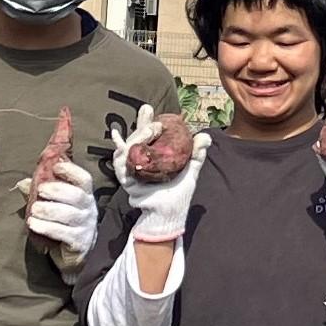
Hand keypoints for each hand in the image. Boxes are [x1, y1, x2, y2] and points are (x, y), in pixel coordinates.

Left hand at [19, 158, 99, 275]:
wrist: (74, 254)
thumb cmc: (64, 223)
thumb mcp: (54, 204)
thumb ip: (40, 192)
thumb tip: (23, 183)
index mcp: (84, 195)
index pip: (84, 179)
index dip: (71, 170)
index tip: (55, 166)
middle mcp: (89, 209)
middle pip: (76, 195)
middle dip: (56, 190)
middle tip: (40, 190)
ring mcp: (86, 226)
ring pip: (69, 214)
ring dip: (49, 210)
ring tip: (34, 210)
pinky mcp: (79, 243)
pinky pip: (63, 233)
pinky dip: (47, 227)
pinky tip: (34, 224)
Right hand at [117, 112, 210, 243]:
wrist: (170, 215)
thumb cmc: (178, 195)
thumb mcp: (190, 172)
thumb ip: (196, 155)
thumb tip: (205, 135)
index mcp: (153, 158)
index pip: (148, 136)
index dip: (146, 122)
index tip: (150, 109)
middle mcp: (140, 162)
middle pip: (136, 139)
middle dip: (139, 123)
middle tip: (148, 112)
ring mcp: (132, 171)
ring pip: (128, 149)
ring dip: (136, 136)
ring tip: (149, 128)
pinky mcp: (128, 182)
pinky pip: (120, 167)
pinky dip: (120, 156)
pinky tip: (122, 145)